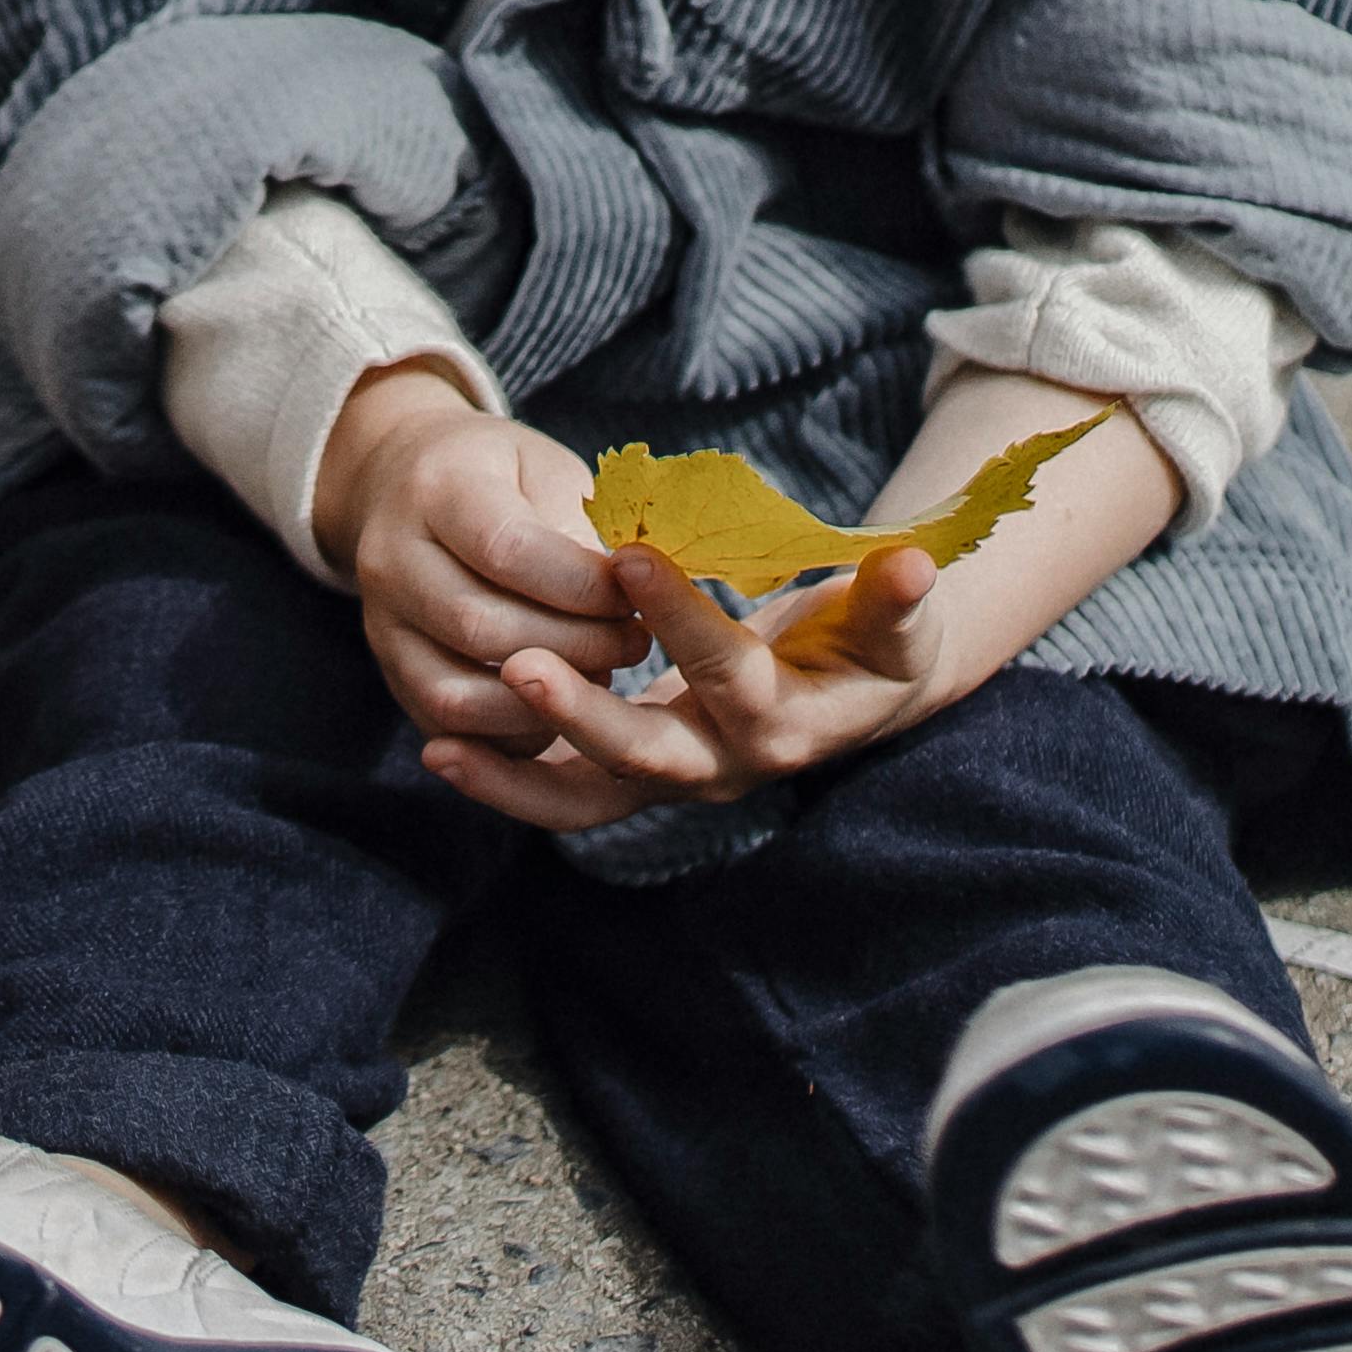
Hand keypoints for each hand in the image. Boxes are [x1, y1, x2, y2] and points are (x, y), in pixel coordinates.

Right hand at [318, 370, 634, 764]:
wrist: (403, 483)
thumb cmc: (498, 475)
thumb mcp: (546, 470)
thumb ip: (580, 532)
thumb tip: (633, 598)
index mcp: (437, 488)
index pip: (506, 550)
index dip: (584, 587)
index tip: (636, 595)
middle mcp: (391, 556)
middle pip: (479, 627)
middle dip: (575, 647)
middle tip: (632, 643)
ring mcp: (380, 621)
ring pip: (455, 694)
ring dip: (542, 705)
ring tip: (597, 676)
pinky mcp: (390, 671)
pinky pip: (445, 726)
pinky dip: (509, 732)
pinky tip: (557, 708)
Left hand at [424, 539, 949, 826]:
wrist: (864, 694)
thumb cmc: (879, 642)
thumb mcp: (897, 622)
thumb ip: (896, 598)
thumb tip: (911, 565)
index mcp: (789, 723)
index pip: (732, 674)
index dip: (686, 620)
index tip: (632, 555)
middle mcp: (729, 765)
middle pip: (650, 756)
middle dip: (582, 717)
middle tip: (516, 665)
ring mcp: (678, 777)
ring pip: (593, 796)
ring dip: (520, 773)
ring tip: (442, 746)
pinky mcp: (639, 778)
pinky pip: (568, 796)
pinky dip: (508, 782)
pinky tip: (440, 753)